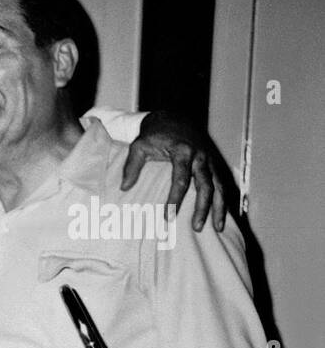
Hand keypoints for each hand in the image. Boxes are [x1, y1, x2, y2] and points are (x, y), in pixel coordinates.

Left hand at [120, 110, 228, 232]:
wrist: (173, 118)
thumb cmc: (154, 134)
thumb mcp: (139, 145)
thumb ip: (132, 166)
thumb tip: (124, 188)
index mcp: (182, 152)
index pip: (181, 180)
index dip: (175, 200)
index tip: (168, 218)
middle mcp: (201, 157)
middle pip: (206, 187)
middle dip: (202, 208)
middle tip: (196, 228)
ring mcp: (210, 160)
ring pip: (220, 187)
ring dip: (219, 208)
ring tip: (217, 228)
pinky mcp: (214, 163)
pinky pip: (222, 184)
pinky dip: (223, 200)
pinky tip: (221, 217)